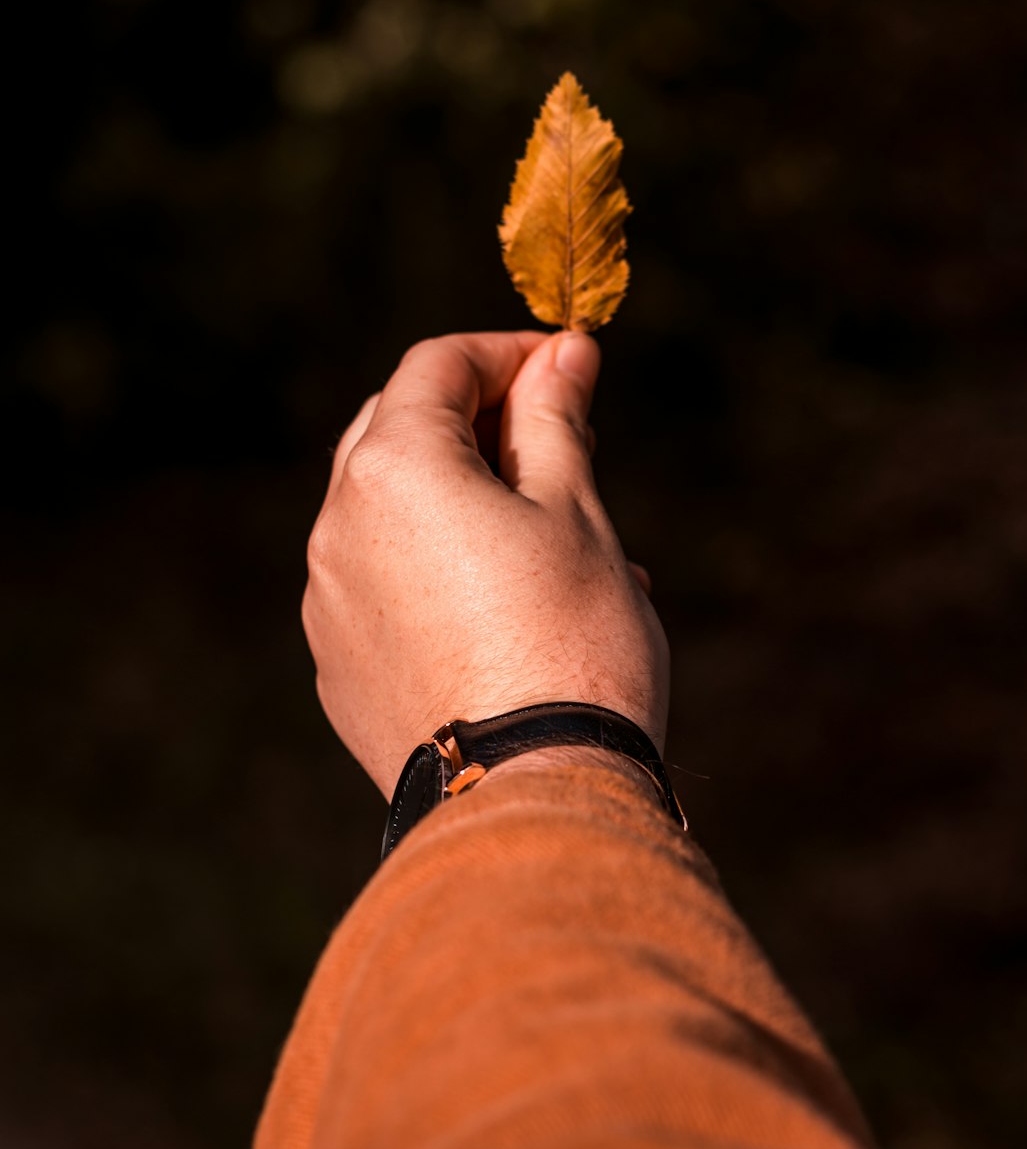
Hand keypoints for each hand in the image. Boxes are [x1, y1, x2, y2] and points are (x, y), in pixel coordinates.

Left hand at [302, 331, 669, 799]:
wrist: (532, 797)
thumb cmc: (571, 642)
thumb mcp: (576, 512)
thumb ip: (555, 417)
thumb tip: (563, 351)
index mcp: (393, 469)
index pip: (437, 366)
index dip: (507, 353)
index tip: (568, 365)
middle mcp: (337, 527)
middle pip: (395, 428)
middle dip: (475, 420)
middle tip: (557, 440)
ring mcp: (328, 602)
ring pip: (390, 511)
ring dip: (460, 496)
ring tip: (553, 534)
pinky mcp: (337, 667)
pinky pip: (382, 585)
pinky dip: (435, 566)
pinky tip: (510, 604)